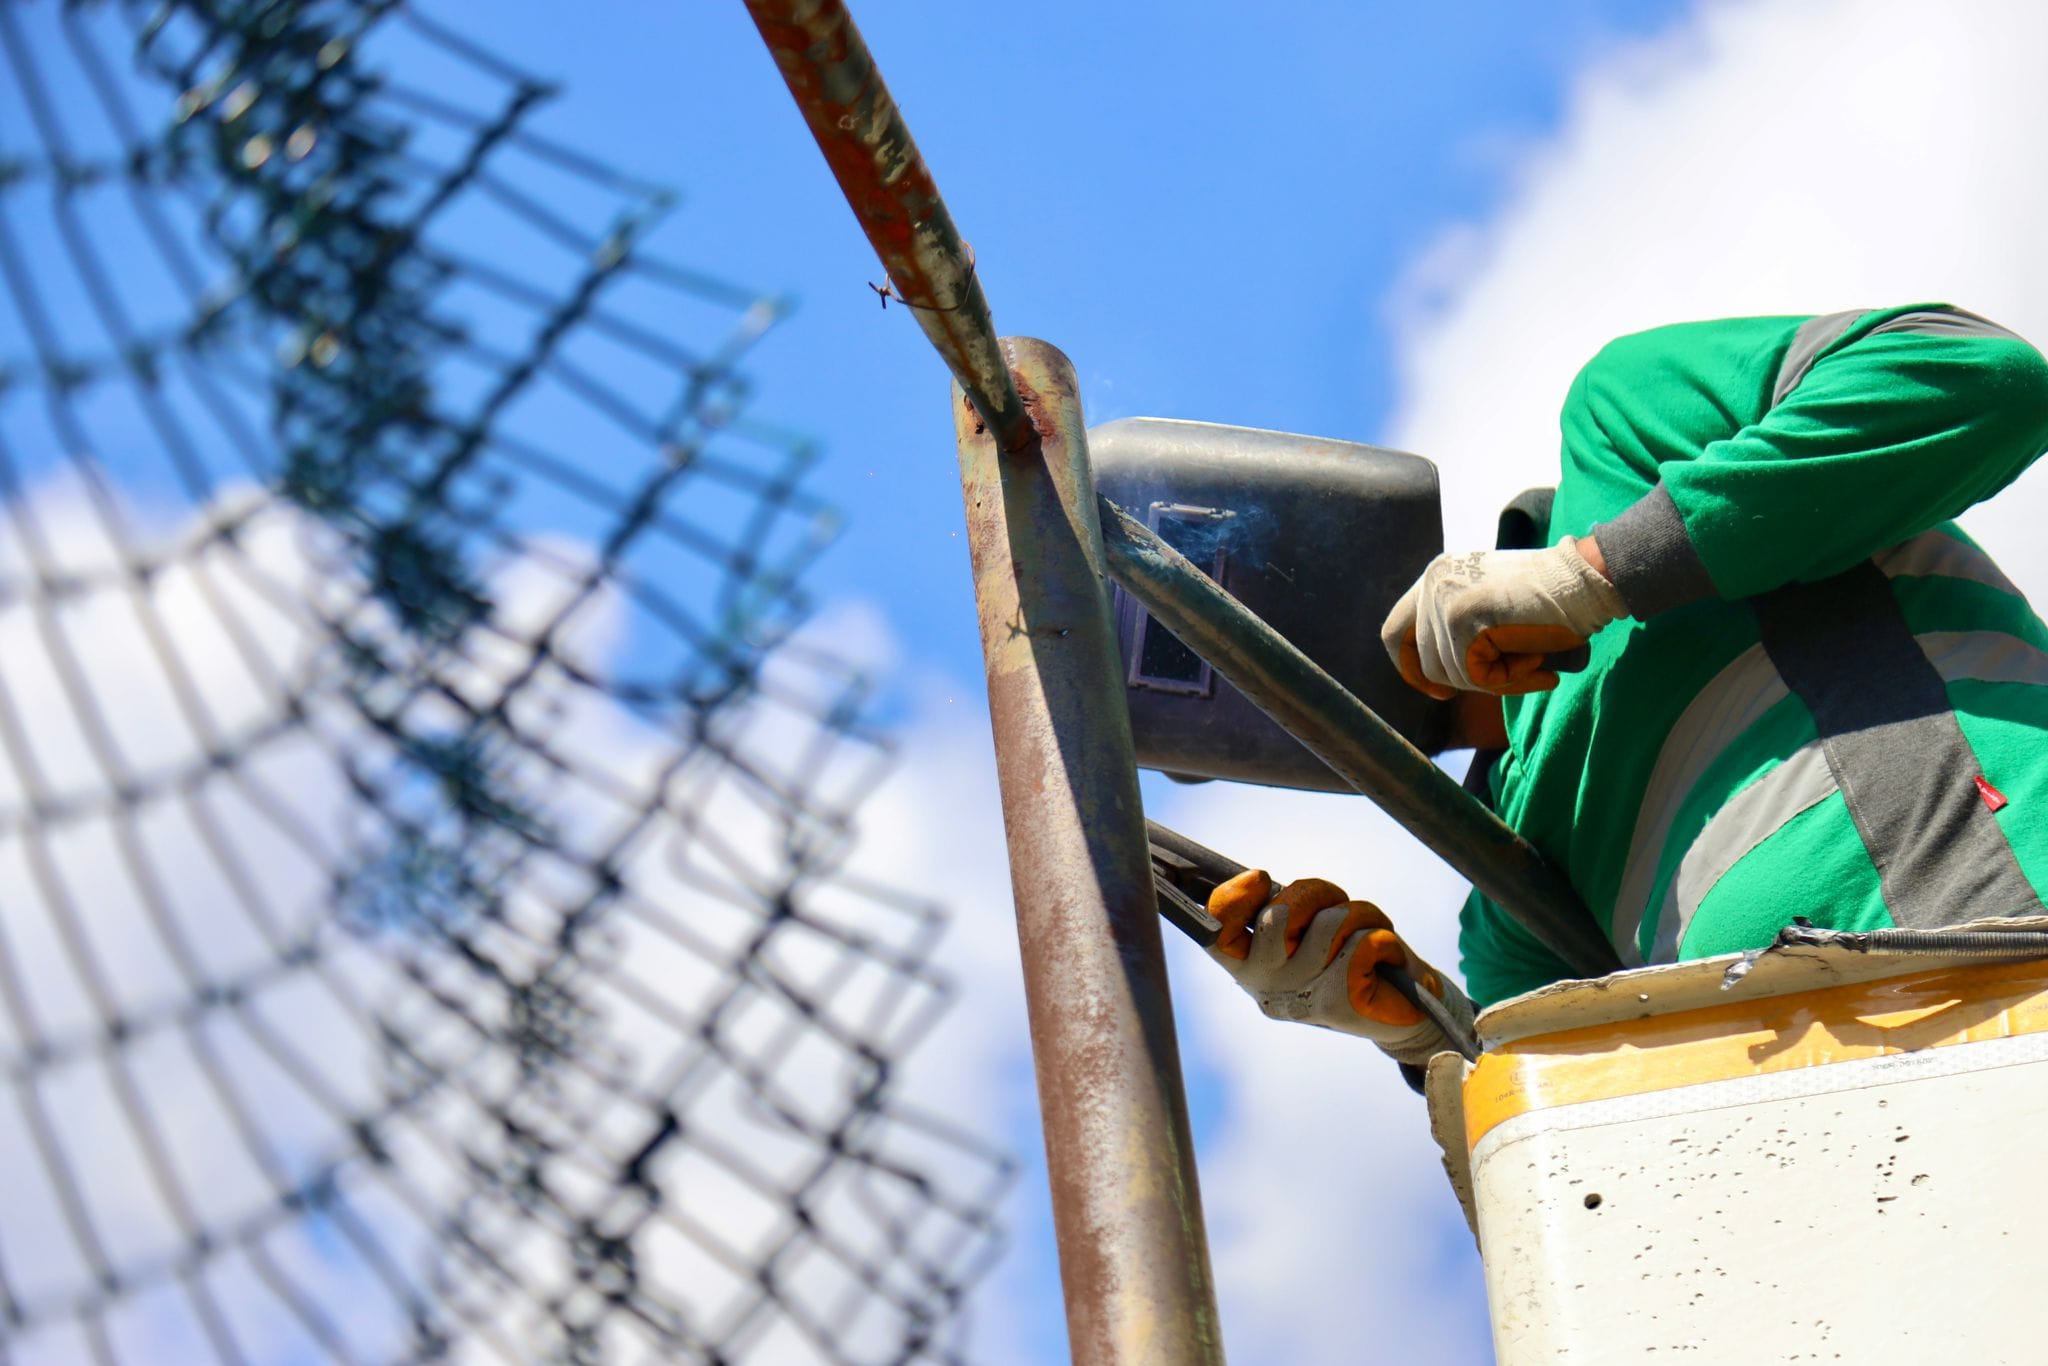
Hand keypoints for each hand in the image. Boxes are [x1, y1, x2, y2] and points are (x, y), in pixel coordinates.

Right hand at [1205, 870, 1470, 1065]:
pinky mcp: (1340, 1003)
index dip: (1233, 899)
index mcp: (1251, 969)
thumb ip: (1282, 909)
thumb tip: (1258, 879)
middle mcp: (1268, 987)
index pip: (1217, 936)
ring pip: (1329, 923)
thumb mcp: (1309, 928)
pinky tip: (1384, 960)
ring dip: (1357, 915)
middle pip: (1275, 918)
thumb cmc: (1351, 955)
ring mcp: (1302, 998)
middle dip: (1313, 894)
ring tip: (1366, 934)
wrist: (1404, 1010)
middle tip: (1335, 905)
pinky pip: (1364, 942)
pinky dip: (1382, 937)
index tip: (1261, 878)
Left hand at [1379, 536, 1624, 696]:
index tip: (1439, 692)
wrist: (1592, 578)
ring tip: (1534, 659)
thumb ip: (1458, 629)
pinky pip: (1477, 676)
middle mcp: (1433, 582)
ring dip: (1498, 680)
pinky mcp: (1465, 618)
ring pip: (1453, 674)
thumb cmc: (1553, 600)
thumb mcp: (1491, 606)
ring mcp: (1445, 599)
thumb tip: (1435, 679)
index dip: (1411, 668)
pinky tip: (1540, 664)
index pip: (1396, 631)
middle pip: (1427, 663)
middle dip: (1470, 681)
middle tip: (1516, 673)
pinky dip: (1511, 680)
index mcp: (1436, 575)